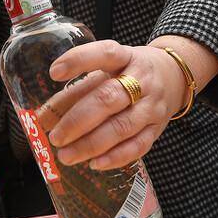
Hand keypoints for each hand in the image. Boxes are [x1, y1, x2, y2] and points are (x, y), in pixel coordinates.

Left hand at [37, 40, 188, 170]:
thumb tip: (43, 118)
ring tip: (66, 155)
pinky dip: (115, 157)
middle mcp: (142, 80)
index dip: (79, 61)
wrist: (174, 76)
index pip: (105, 54)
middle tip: (55, 137)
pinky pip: (138, 146)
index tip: (53, 72)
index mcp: (126, 57)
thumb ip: (76, 91)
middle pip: (110, 99)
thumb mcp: (106, 70)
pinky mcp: (158, 128)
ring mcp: (152, 105)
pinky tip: (94, 164)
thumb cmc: (129, 72)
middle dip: (78, 120)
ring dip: (91, 144)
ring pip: (122, 127)